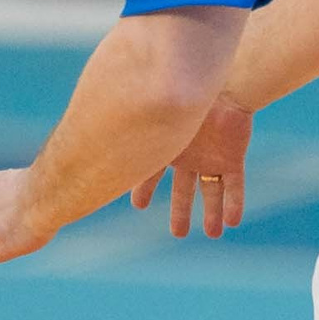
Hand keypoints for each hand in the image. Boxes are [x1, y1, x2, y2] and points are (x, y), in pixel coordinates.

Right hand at [130, 96, 251, 239]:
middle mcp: (190, 154)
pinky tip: (232, 222)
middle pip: (184, 189)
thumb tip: (82, 133)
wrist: (224, 84)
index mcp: (168, 145)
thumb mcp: (154, 117)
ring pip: (211, 191)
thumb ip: (128, 130)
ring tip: (211, 234)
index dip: (145, 190)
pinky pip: (236, 186)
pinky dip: (234, 204)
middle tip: (178, 233)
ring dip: (211, 213)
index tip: (139, 206)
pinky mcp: (233, 157)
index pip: (152, 173)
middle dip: (181, 211)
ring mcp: (212, 156)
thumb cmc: (186, 97)